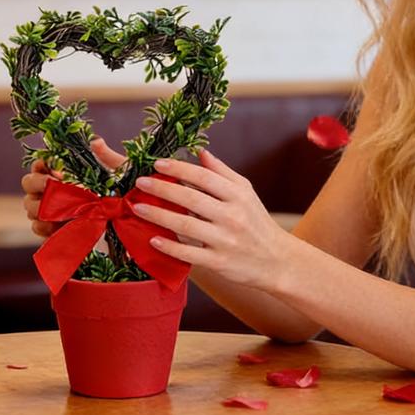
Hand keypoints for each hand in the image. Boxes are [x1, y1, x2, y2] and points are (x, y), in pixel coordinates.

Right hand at [20, 137, 126, 237]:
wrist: (124, 217)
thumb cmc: (119, 189)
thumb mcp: (118, 171)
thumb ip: (105, 155)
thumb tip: (95, 141)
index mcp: (60, 170)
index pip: (40, 163)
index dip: (41, 164)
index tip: (53, 167)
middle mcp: (49, 188)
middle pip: (28, 183)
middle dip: (38, 184)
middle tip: (54, 186)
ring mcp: (47, 209)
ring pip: (30, 206)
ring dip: (41, 207)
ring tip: (59, 207)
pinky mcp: (51, 228)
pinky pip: (37, 227)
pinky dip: (45, 226)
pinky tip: (59, 225)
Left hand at [130, 149, 293, 290]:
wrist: (276, 261)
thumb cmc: (256, 222)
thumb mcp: (246, 193)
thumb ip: (222, 172)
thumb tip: (200, 152)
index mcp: (238, 195)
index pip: (203, 177)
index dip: (178, 169)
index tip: (157, 163)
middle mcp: (232, 216)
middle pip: (191, 199)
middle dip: (162, 189)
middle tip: (140, 182)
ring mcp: (225, 240)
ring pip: (186, 225)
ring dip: (159, 215)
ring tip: (138, 207)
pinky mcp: (219, 262)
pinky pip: (189, 253)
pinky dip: (170, 246)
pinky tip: (153, 239)